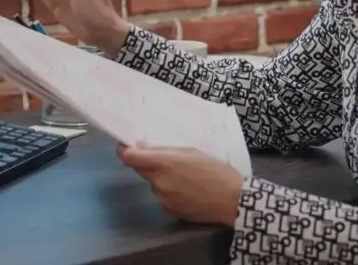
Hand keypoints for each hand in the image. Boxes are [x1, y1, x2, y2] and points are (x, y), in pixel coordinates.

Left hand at [117, 143, 243, 226]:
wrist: (233, 201)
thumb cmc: (216, 171)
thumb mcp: (192, 152)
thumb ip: (163, 150)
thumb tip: (139, 147)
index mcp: (165, 164)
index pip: (130, 157)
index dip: (124, 150)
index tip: (125, 146)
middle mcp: (159, 182)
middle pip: (141, 170)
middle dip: (148, 163)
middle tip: (167, 160)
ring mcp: (163, 199)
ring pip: (154, 184)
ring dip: (162, 179)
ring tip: (186, 177)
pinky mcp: (170, 212)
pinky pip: (163, 197)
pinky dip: (170, 192)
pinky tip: (188, 191)